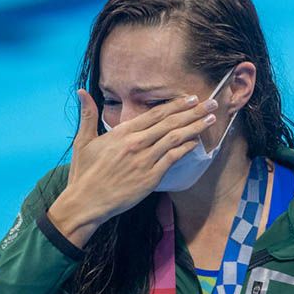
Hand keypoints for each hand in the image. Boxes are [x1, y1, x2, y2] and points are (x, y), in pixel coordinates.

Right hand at [47, 89, 218, 247]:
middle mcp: (136, 143)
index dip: (175, 105)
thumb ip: (88, 115)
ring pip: (175, 139)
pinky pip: (172, 159)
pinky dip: (186, 149)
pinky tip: (196, 142)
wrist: (86, 202)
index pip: (155, 114)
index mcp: (122, 133)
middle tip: (211, 103)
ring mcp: (145, 161)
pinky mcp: (150, 178)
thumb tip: (82, 92)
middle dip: (193, 111)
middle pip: (170, 123)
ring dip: (195, 127)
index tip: (190, 98)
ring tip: (210, 119)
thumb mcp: (84, 141)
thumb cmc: (84, 173)